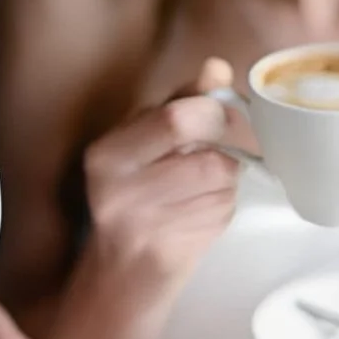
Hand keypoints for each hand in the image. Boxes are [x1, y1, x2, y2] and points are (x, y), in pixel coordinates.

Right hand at [85, 58, 239, 286]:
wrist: (122, 272)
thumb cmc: (135, 197)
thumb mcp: (143, 142)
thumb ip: (179, 103)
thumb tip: (216, 67)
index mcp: (107, 155)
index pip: (177, 119)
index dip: (216, 113)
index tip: (223, 115)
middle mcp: (118, 190)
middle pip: (208, 156)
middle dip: (231, 148)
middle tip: (229, 146)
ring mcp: (146, 224)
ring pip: (222, 182)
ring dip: (228, 176)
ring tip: (207, 180)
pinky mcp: (173, 250)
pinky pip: (222, 210)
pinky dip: (224, 203)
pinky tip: (201, 207)